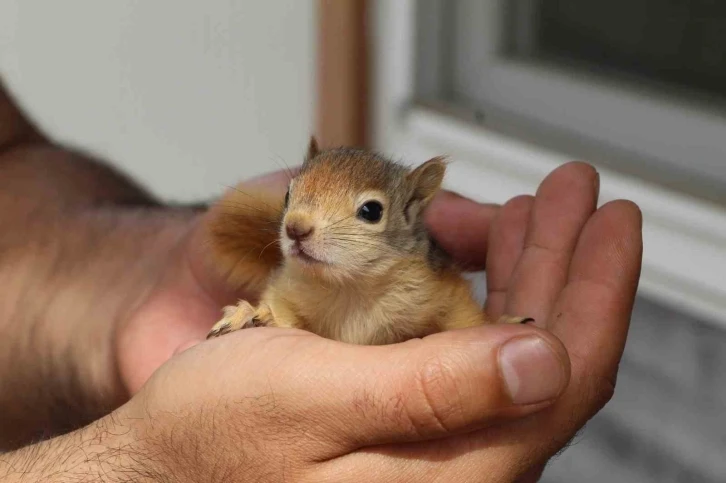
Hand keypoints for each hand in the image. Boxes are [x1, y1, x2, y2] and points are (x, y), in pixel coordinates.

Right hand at [114, 161, 640, 480]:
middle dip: (564, 264)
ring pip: (511, 351)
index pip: (562, 382)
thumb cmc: (212, 437)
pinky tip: (482, 257)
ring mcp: (434, 443)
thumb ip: (433, 390)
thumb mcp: (312, 399)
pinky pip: (469, 354)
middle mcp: (453, 467)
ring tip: (536, 212)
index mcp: (444, 476)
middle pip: (545, 358)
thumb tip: (545, 363)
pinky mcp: (407, 420)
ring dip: (526, 273)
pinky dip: (483, 295)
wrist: (162, 465)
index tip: (610, 222)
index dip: (595, 294)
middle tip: (578, 195)